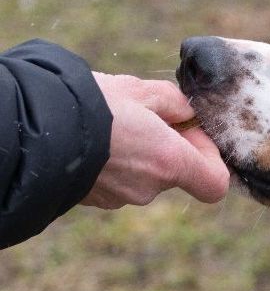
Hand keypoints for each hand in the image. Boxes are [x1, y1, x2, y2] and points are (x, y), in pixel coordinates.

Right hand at [82, 73, 228, 208]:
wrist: (33, 131)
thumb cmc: (90, 106)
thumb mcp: (139, 90)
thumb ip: (174, 102)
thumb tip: (186, 112)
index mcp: (170, 162)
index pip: (215, 183)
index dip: (212, 159)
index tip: (195, 135)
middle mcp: (151, 187)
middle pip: (176, 172)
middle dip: (168, 145)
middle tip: (146, 115)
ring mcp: (123, 197)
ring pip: (146, 175)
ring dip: (139, 152)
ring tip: (114, 123)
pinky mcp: (99, 200)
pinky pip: (120, 180)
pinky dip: (116, 162)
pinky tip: (96, 139)